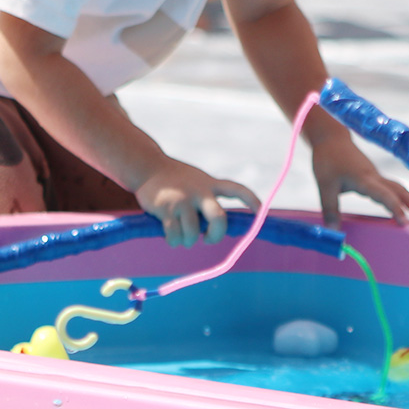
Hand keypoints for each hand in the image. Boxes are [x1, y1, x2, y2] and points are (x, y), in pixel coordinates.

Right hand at [135, 159, 259, 246]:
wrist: (147, 167)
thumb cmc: (174, 180)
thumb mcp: (197, 181)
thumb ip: (208, 198)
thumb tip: (214, 229)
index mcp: (210, 184)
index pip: (237, 190)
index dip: (251, 201)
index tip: (261, 212)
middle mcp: (200, 191)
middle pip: (218, 219)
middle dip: (215, 235)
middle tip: (208, 239)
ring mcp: (183, 200)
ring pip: (193, 233)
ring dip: (187, 241)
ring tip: (181, 237)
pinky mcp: (166, 209)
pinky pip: (175, 235)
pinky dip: (174, 241)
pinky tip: (171, 237)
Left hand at [309, 135, 408, 228]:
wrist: (332, 138)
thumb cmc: (328, 160)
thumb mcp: (325, 186)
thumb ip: (331, 209)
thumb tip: (333, 232)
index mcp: (364, 179)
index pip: (385, 196)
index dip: (396, 210)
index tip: (405, 224)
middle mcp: (375, 177)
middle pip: (401, 192)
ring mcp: (377, 176)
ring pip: (400, 189)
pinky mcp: (375, 177)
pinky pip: (393, 189)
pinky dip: (404, 199)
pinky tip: (408, 208)